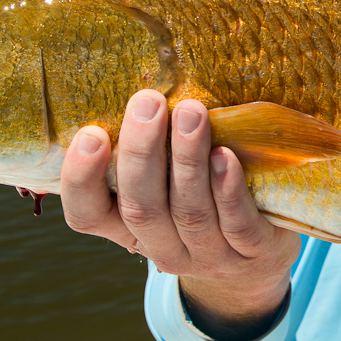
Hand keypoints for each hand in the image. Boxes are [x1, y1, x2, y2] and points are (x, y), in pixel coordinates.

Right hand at [60, 89, 300, 340]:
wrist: (259, 259)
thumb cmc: (204, 200)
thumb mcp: (167, 184)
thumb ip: (149, 151)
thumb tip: (138, 81)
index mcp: (129, 229)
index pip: (86, 215)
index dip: (81, 179)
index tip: (91, 133)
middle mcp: (162, 249)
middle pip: (141, 207)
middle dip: (142, 152)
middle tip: (148, 102)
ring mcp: (208, 257)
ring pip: (190, 212)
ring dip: (187, 159)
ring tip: (191, 112)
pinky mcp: (252, 255)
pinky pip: (237, 224)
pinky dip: (228, 189)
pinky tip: (225, 155)